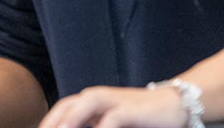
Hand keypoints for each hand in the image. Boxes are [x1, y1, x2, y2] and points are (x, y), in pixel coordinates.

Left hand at [38, 86, 187, 127]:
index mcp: (89, 101)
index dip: (48, 123)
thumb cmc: (140, 118)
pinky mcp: (129, 108)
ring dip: (69, 121)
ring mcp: (112, 100)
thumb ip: (93, 125)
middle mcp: (96, 97)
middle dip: (52, 123)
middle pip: (66, 107)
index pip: (60, 111)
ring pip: (82, 107)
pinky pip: (111, 119)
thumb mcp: (110, 123)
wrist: (176, 104)